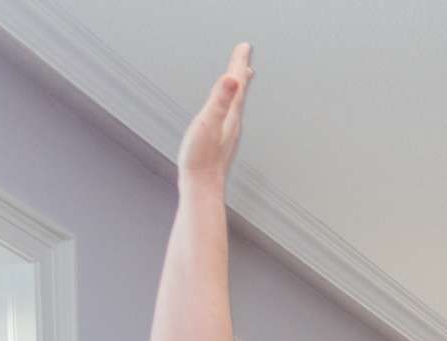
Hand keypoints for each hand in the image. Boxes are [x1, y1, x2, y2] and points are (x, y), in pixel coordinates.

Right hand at [176, 44, 253, 183]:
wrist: (202, 188)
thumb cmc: (201, 158)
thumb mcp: (208, 122)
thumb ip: (221, 99)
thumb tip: (233, 78)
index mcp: (230, 114)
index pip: (237, 82)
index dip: (239, 62)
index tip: (245, 45)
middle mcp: (233, 122)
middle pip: (240, 90)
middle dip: (241, 70)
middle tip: (245, 55)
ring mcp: (228, 132)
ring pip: (236, 103)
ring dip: (239, 87)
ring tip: (242, 77)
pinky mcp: (222, 141)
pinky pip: (229, 115)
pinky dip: (231, 104)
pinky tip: (228, 109)